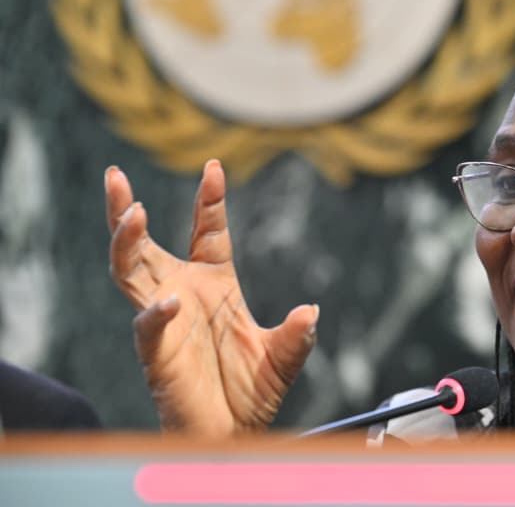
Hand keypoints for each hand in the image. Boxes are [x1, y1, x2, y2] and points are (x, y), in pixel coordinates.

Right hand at [105, 160, 318, 435]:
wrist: (233, 435)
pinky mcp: (157, 354)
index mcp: (215, 283)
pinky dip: (156, 315)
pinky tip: (168, 303)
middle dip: (126, 209)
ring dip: (127, 244)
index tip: (214, 167)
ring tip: (132, 214)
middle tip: (116, 176)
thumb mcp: (285, 356)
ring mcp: (166, 321)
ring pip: (130, 273)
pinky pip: (148, 328)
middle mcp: (183, 293)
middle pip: (145, 243)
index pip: (208, 231)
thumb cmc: (252, 391)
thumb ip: (298, 335)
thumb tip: (311, 312)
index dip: (209, 200)